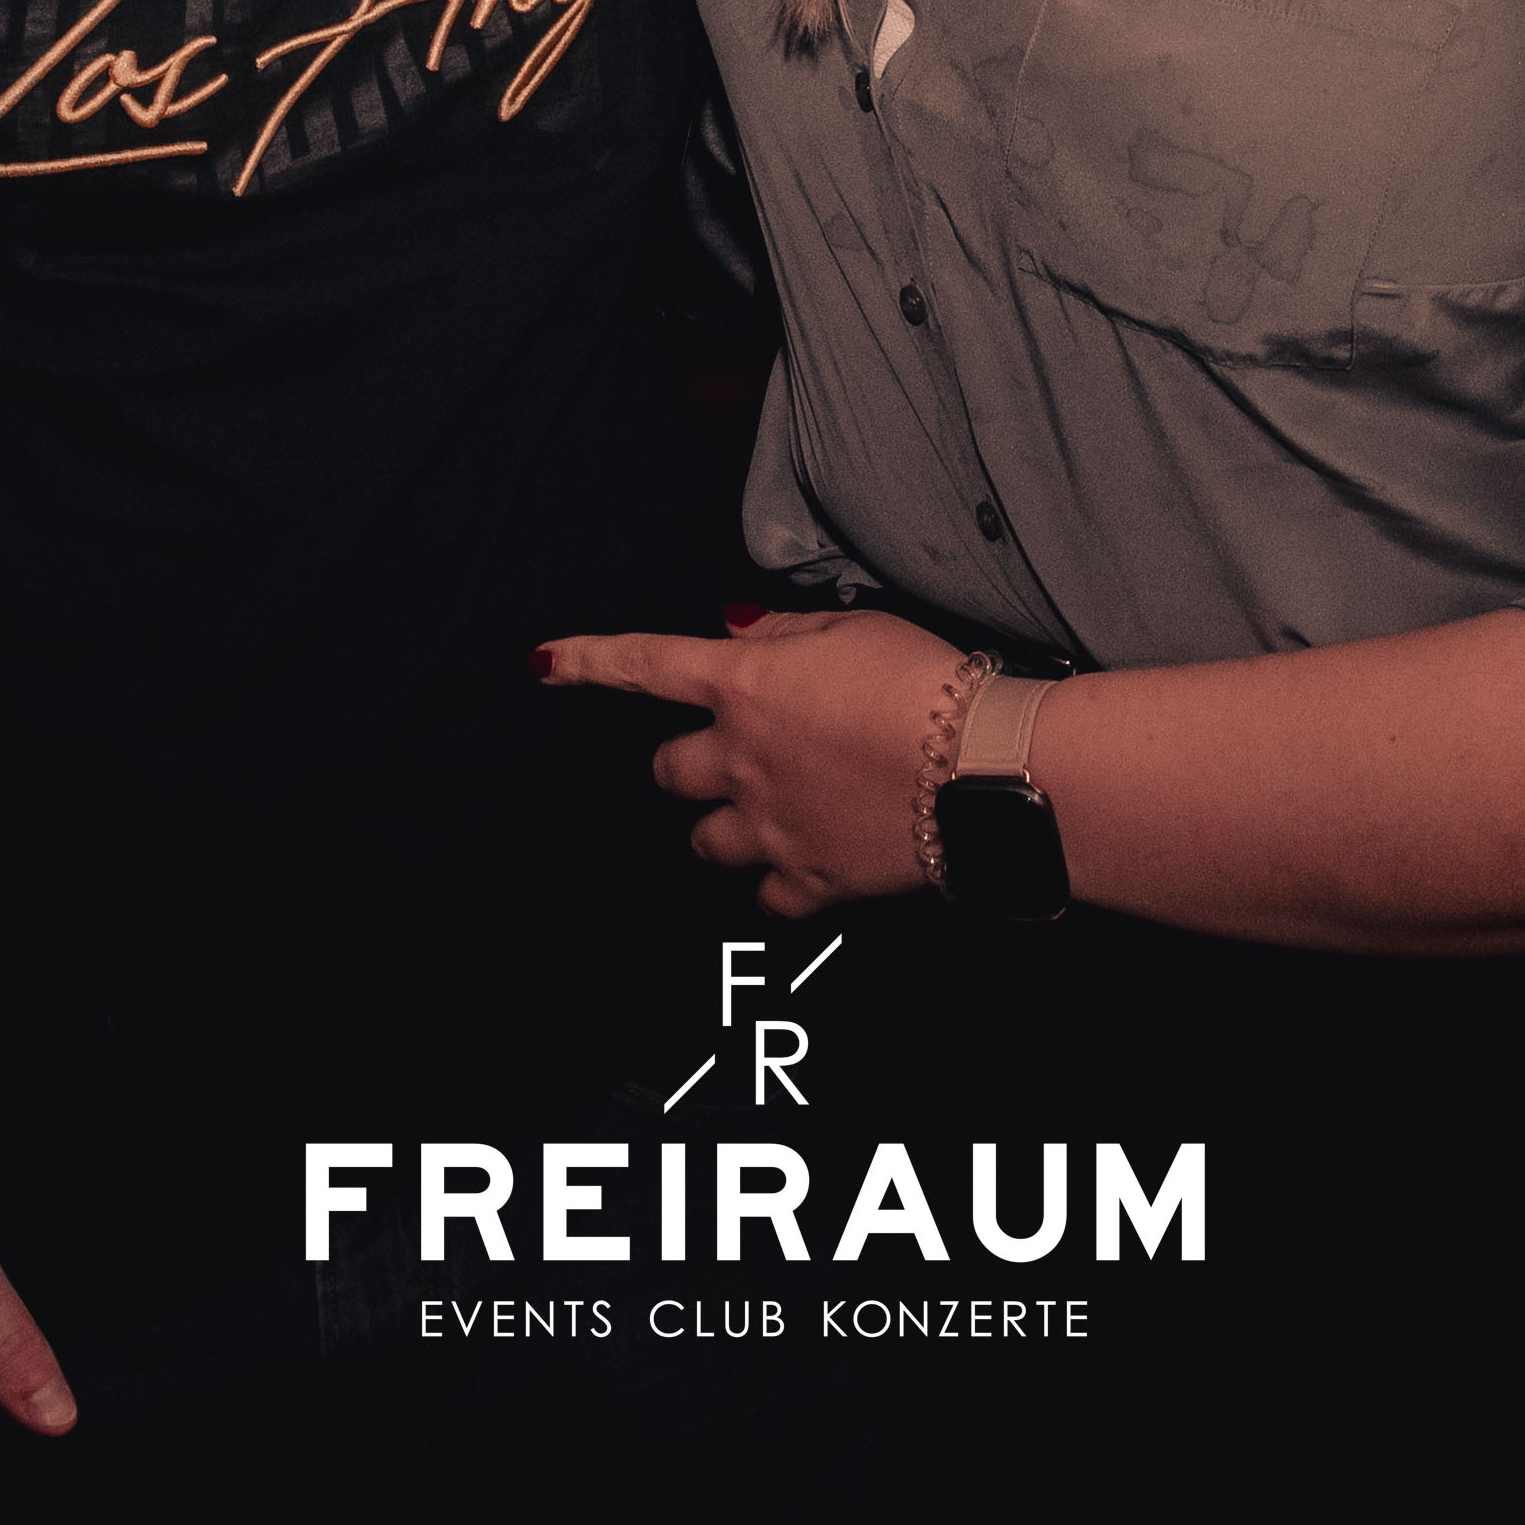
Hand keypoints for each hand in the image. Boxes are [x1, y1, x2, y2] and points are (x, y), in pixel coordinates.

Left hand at [539, 607, 965, 918]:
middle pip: (668, 771)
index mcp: (744, 684)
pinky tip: (799, 870)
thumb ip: (786, 630)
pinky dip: (773, 888)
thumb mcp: (855, 626)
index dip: (588, 662)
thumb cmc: (927, 683)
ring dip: (721, 828)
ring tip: (764, 817)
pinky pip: (764, 899)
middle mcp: (741, 758)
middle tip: (732, 756)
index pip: (644, 666)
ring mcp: (769, 827)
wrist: (980, 768)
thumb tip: (742, 629)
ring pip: (703, 841)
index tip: (545, 664)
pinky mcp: (808, 880)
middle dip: (687, 763)